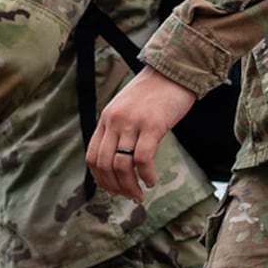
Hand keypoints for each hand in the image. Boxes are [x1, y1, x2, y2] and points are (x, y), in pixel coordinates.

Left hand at [89, 70, 197, 197]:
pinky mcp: (152, 124)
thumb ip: (120, 129)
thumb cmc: (155, 93)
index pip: (93, 156)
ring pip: (121, 164)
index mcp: (106, 119)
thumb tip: (120, 159)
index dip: (101, 178)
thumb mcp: (128, 109)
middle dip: (115, 186)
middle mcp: (114, 121)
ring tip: (139, 194)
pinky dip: (145, 175)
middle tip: (128, 197)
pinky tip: (151, 181)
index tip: (113, 190)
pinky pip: (142, 158)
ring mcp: (132, 122)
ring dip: (129, 185)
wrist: (174, 70)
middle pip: (105, 164)